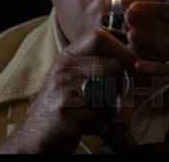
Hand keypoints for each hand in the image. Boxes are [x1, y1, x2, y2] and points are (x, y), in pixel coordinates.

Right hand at [0, 27, 137, 152]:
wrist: (36, 132)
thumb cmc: (63, 103)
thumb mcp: (73, 75)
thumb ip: (95, 62)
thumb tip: (132, 58)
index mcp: (68, 55)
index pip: (98, 36)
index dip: (121, 49)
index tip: (129, 65)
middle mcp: (63, 67)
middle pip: (113, 67)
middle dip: (120, 86)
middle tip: (110, 97)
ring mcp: (63, 89)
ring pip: (109, 92)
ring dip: (109, 108)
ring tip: (95, 111)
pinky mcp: (65, 112)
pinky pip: (100, 117)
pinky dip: (99, 125)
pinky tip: (85, 124)